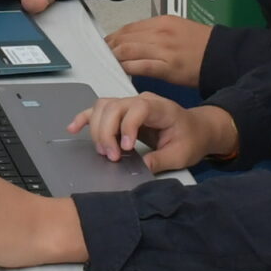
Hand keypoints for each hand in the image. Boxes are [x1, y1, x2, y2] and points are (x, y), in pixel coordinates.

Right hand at [68, 93, 238, 173]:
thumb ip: (160, 160)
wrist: (197, 129)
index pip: (137, 108)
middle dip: (107, 132)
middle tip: (113, 157)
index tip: (126, 148)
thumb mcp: (181, 154)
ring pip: (103, 107)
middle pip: (114, 107)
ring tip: (104, 152)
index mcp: (160, 108)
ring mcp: (130, 104)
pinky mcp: (122, 112)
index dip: (127, 126)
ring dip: (97, 129)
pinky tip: (73, 128)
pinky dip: (85, 119)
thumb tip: (139, 169)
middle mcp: (142, 101)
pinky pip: (99, 110)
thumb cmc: (191, 138)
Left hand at [105, 15, 213, 86]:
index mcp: (161, 21)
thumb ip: (153, 33)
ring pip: (128, 52)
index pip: (128, 28)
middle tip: (100, 58)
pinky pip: (140, 67)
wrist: (221, 55)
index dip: (113, 38)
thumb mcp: (175, 28)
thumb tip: (131, 40)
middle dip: (109, 49)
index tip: (104, 46)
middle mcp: (159, 33)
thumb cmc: (199, 44)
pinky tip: (121, 73)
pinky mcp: (167, 67)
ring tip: (107, 66)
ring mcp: (163, 50)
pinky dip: (127, 69)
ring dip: (114, 59)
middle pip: (124, 39)